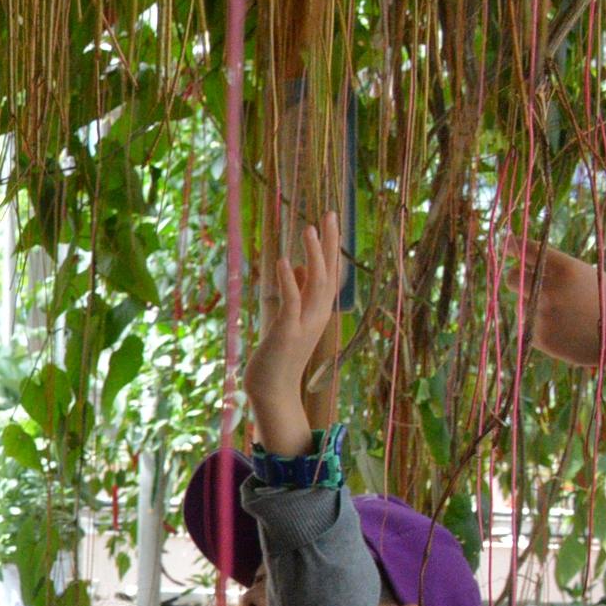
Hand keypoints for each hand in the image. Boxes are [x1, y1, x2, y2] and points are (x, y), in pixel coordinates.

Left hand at [244, 210, 339, 457]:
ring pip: (315, 283)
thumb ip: (294, 294)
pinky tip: (281, 261)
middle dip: (329, 242)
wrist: (273, 392)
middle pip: (329, 272)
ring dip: (312, 255)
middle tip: (329, 213)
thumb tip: (292, 266)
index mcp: (319, 312)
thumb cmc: (278, 356)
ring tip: (309, 229)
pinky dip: (287, 280)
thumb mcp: (288, 320)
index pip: (330, 273)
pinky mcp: (286, 332)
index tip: (330, 220)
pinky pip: (290, 301)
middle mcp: (318, 315)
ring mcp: (304, 323)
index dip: (331, 247)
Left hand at [507, 240, 605, 368]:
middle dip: (516, 278)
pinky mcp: (538, 337)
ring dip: (534, 307)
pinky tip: (563, 329)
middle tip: (522, 281)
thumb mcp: (584, 276)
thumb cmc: (603, 300)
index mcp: (565, 270)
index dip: (516, 245)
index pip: (530, 251)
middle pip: (511, 278)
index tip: (508, 240)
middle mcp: (549, 290)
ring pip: (521, 305)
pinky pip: (528, 326)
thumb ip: (555, 269)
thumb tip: (521, 263)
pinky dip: (540, 327)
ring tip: (564, 314)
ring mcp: (542, 314)